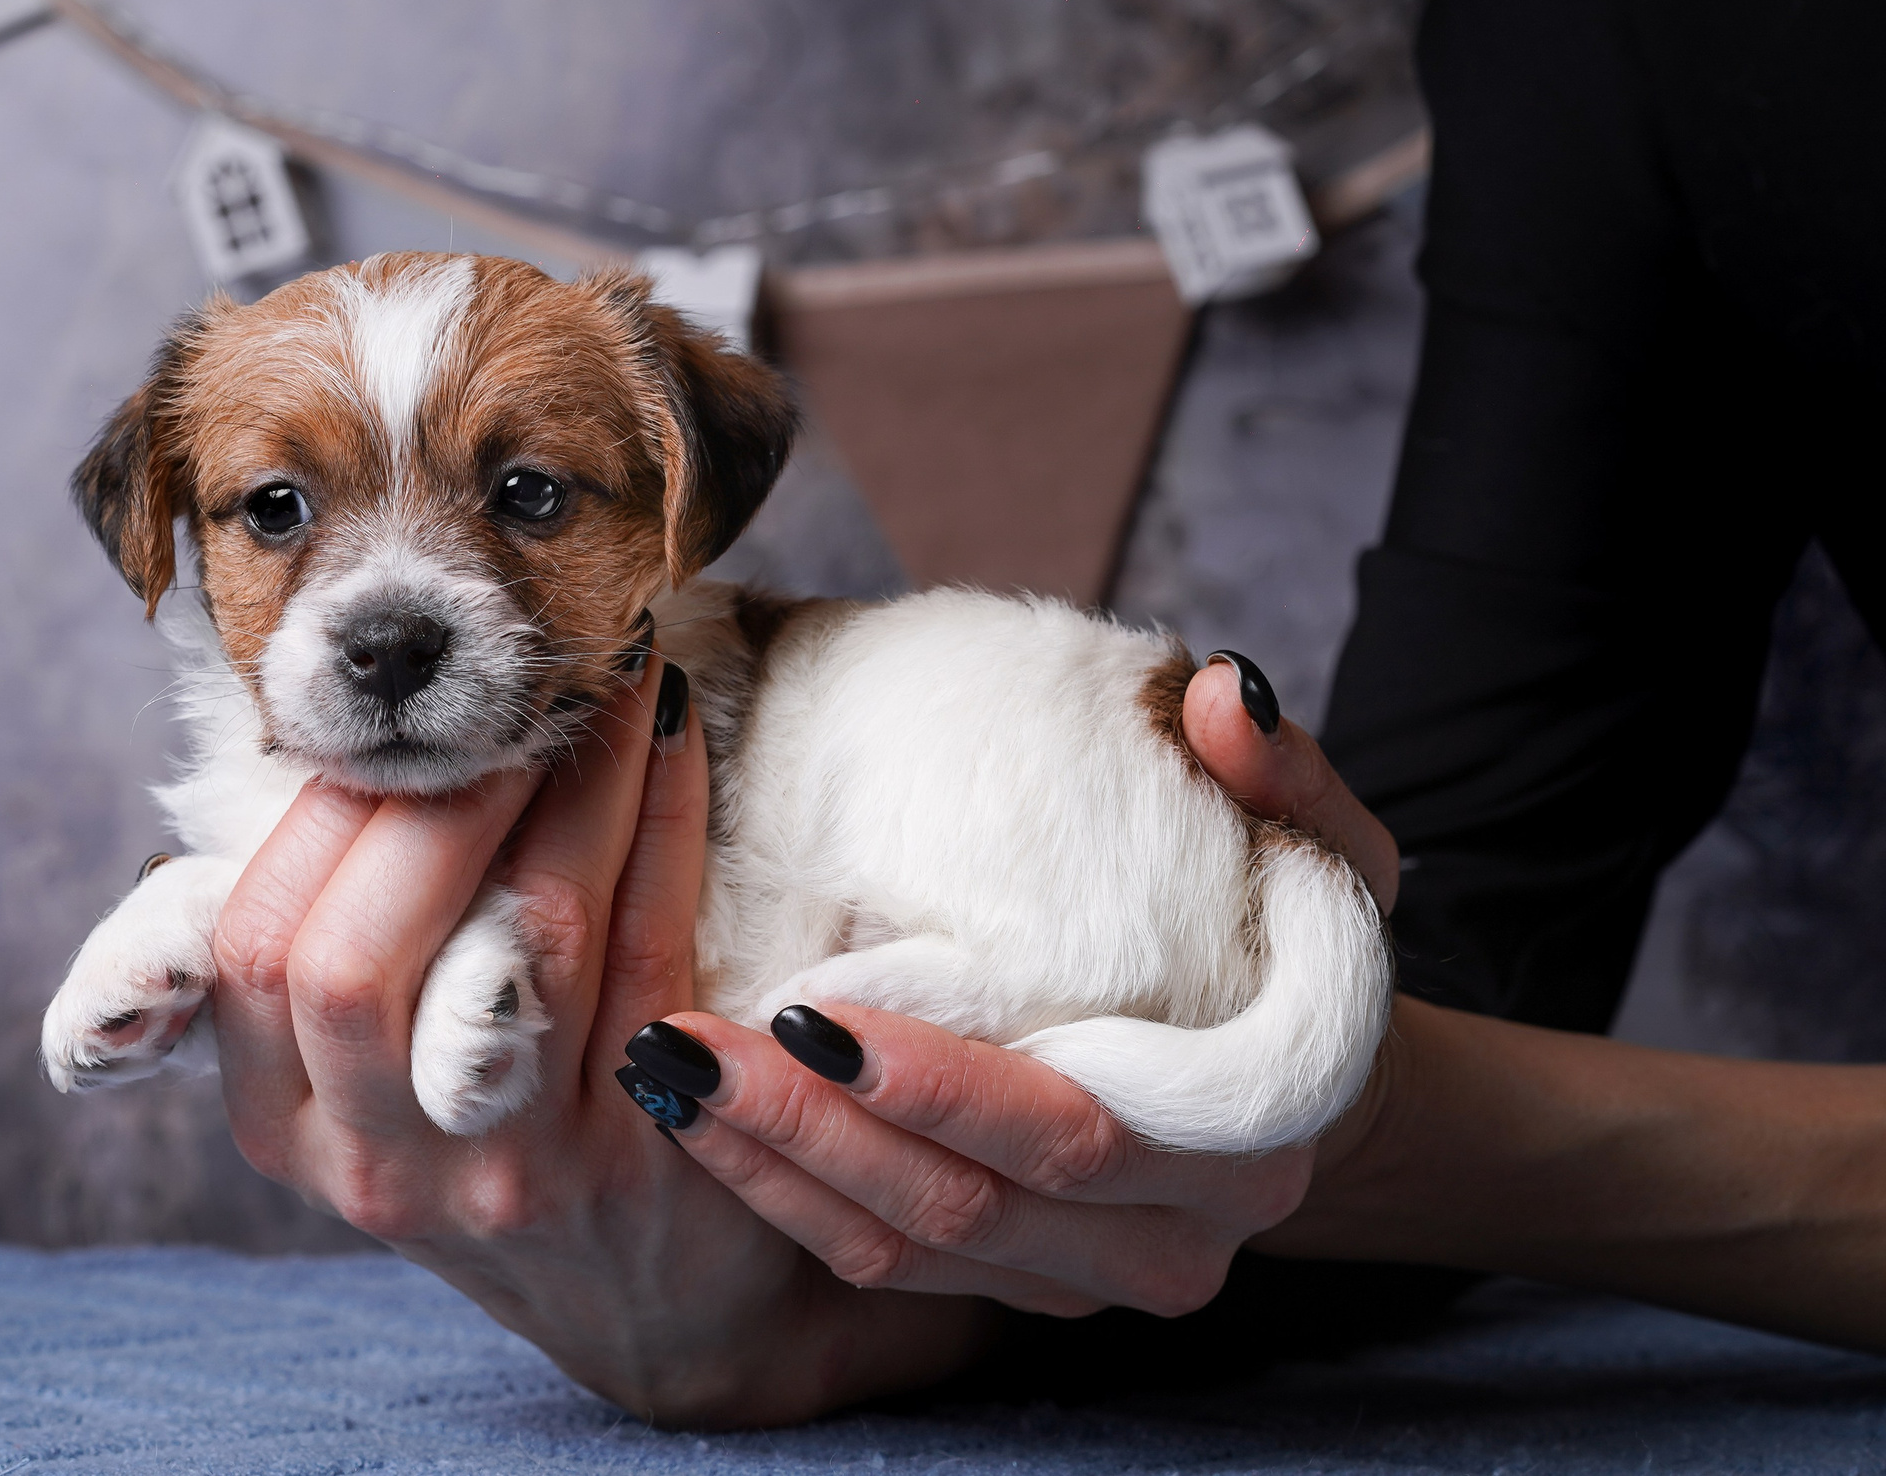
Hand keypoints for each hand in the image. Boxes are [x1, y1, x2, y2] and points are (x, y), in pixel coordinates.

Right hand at [207, 656, 995, 1426]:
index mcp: (286, 1122)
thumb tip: (341, 730)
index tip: (393, 718)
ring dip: (571, 775)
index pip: (250, 951)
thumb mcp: (370, 1079)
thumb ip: (332, 939)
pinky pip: (652, 943)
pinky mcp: (648, 1153)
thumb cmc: (499, 1140)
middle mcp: (381, 1161)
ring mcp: (515, 1171)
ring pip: (530, 930)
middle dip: (429, 797)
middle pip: (352, 959)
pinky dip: (661, 819)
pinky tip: (667, 740)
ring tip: (598, 676)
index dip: (319, 817)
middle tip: (496, 692)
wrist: (662, 1313)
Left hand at [639, 657, 1401, 1320]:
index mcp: (1252, 1132)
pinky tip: (699, 1120)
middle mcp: (1179, 1236)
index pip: (1072, 1129)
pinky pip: (883, 1265)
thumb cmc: (1292, 935)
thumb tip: (1213, 695)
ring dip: (773, 1166)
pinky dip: (782, 1199)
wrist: (1298, 1077)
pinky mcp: (1021, 1289)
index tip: (804, 1003)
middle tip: (680, 1036)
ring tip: (663, 1068)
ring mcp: (1094, 1280)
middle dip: (811, 1126)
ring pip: (909, 1247)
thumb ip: (1282, 774)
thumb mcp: (1321, 845)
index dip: (935, 1082)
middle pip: (969, 1203)